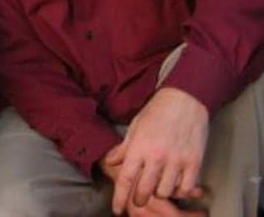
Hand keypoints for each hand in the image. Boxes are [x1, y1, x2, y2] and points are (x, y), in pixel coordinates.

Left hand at [105, 87, 207, 214]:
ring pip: (165, 192)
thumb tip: (110, 161)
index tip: (117, 209)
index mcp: (139, 147)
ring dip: (160, 192)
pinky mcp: (194, 161)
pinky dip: (180, 190)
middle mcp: (156, 156)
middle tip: (138, 200)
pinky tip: (176, 184)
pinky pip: (186, 187)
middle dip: (139, 200)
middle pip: (144, 190)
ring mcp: (176, 160)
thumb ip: (124, 148)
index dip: (119, 197)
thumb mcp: (135, 127)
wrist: (184, 99)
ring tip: (158, 186)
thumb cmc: (157, 112)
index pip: (125, 179)